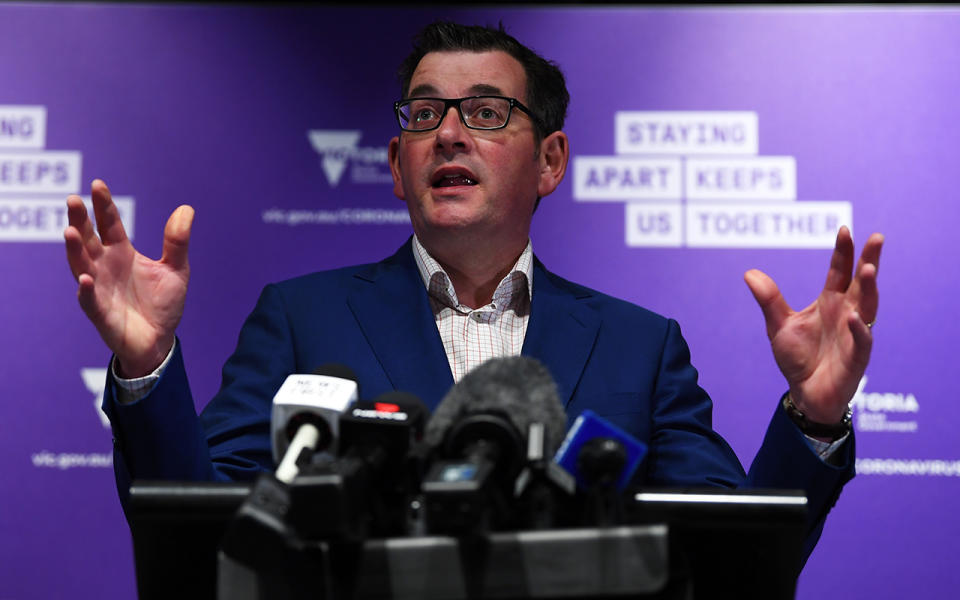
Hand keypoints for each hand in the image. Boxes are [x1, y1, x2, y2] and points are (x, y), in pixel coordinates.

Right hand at [64, 179, 193, 376]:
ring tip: (70, 231)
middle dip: (80, 220)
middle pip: (88, 239)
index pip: (110, 224)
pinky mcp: (100, 312)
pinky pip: (89, 300)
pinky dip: (86, 289)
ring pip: (81, 265)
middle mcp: (105, 266)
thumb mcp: (176, 269)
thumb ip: (177, 241)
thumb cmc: (163, 304)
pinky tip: (87, 278)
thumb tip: (186, 209)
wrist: (160, 340)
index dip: (104, 206)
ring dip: (75, 250)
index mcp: (122, 253)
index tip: (98, 184)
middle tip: (73, 200)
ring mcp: (100, 288)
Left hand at [744, 226, 883, 424]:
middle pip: (861, 283)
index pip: (839, 271)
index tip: (844, 230)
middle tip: (876, 238)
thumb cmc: (798, 357)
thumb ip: (769, 299)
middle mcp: (847, 313)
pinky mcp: (856, 358)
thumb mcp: (778, 325)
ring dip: (869, 289)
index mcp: (830, 302)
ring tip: (868, 269)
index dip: (843, 251)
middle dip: (869, 260)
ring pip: (868, 307)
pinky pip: (861, 341)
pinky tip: (853, 316)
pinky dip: (858, 329)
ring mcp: (854, 334)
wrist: (805, 393)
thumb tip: (749, 272)